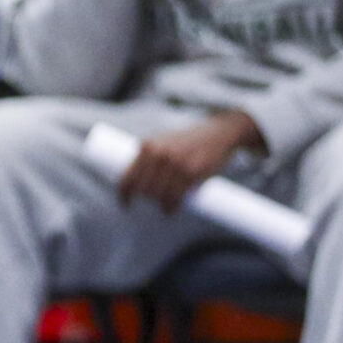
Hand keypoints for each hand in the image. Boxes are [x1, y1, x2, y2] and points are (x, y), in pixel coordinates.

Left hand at [117, 109, 261, 211]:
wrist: (219, 132)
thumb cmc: (188, 141)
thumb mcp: (163, 142)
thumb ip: (148, 157)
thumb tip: (132, 181)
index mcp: (148, 146)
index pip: (128, 177)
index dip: (123, 194)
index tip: (124, 204)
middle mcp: (159, 154)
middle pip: (143, 189)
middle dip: (145, 199)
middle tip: (151, 203)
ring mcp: (176, 163)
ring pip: (159, 195)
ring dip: (160, 205)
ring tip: (163, 207)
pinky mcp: (192, 172)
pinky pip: (176, 197)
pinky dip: (171, 207)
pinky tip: (170, 209)